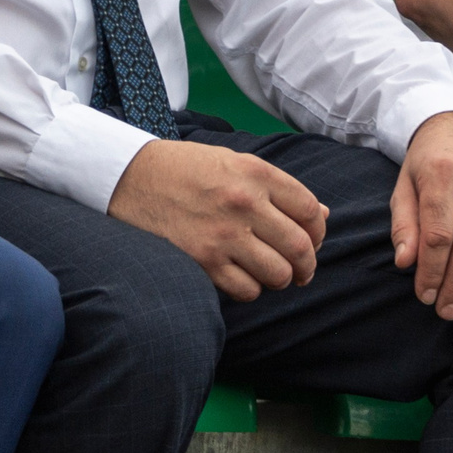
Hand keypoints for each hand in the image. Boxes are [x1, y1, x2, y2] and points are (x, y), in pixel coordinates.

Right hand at [108, 138, 329, 300]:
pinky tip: (241, 277)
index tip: (313, 241)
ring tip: (270, 274)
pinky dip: (250, 289)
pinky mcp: (203, 261)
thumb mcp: (235, 163)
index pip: (309, 210)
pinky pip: (246, 290)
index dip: (318, 231)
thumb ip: (278, 188)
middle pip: (300, 247)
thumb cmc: (185, 169)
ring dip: (280, 279)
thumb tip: (321, 216)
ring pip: (278, 274)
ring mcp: (224, 234)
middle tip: (302, 271)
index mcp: (256, 173)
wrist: (131, 177)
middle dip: (308, 265)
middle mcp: (245, 203)